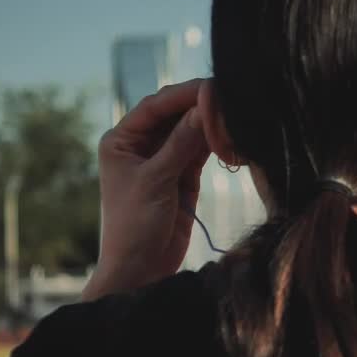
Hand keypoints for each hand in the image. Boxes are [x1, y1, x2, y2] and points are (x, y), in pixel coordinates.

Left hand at [82, 79, 209, 299]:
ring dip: (211, 124)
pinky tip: (231, 137)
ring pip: (191, 130)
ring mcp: (163, 159)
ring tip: (236, 118)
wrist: (140, 270)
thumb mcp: (156, 181)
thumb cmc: (133, 227)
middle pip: (175, 114)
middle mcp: (140, 145)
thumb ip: (182, 143)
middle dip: (201, 107)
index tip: (212, 87)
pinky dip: (216, 143)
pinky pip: (201, 149)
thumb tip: (206, 107)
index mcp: (121, 140)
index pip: (155, 106)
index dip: (184, 94)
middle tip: (230, 99)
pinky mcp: (183, 175)